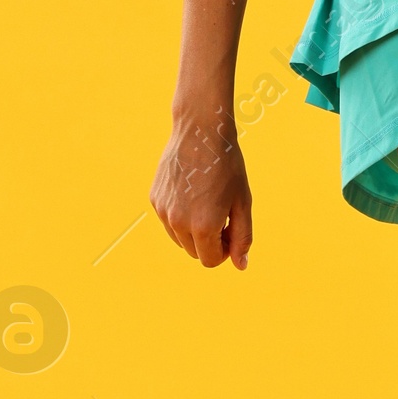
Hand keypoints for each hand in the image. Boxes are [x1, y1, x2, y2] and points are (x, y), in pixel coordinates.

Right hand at [151, 107, 252, 268]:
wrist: (201, 132)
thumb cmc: (227, 166)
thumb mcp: (242, 202)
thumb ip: (242, 237)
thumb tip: (240, 266)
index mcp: (204, 226)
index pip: (210, 261)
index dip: (224, 250)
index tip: (230, 228)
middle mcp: (179, 222)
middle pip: (194, 252)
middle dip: (209, 241)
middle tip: (221, 213)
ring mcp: (163, 211)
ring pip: (179, 239)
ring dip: (193, 229)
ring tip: (206, 200)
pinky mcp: (155, 199)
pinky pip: (169, 220)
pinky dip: (180, 214)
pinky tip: (191, 189)